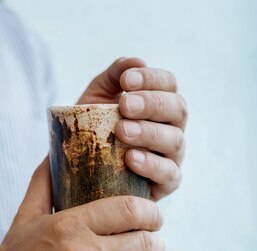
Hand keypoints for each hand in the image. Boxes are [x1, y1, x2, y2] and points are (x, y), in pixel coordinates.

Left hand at [78, 57, 186, 200]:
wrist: (78, 169)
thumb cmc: (92, 129)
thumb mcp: (97, 98)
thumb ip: (113, 76)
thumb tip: (137, 61)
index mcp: (159, 103)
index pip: (168, 83)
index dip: (152, 79)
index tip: (126, 81)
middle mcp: (172, 127)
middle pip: (178, 109)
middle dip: (152, 104)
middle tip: (125, 106)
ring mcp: (172, 156)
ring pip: (175, 140)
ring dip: (149, 133)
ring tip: (122, 131)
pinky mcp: (166, 184)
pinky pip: (169, 174)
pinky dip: (151, 165)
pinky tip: (131, 159)